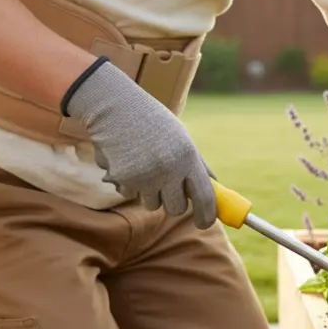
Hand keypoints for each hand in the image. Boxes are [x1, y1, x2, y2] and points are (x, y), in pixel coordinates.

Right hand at [62, 58, 216, 227]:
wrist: (114, 106)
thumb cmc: (151, 121)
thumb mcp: (180, 137)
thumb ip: (196, 163)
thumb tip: (213, 187)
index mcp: (187, 156)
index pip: (204, 197)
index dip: (207, 215)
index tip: (204, 223)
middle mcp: (168, 169)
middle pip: (177, 209)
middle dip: (173, 203)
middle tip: (166, 187)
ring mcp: (145, 176)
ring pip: (152, 204)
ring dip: (149, 192)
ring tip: (143, 164)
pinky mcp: (123, 179)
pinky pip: (130, 194)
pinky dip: (128, 184)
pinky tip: (126, 161)